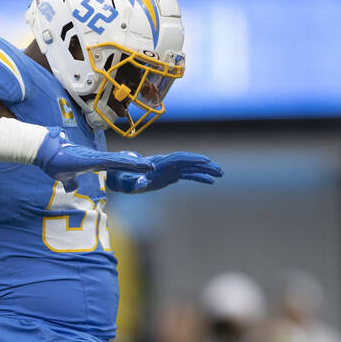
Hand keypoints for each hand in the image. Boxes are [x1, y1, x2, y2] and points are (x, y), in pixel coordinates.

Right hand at [34, 129, 152, 190]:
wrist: (46, 152)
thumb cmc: (54, 161)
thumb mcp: (65, 177)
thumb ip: (70, 182)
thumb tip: (72, 188)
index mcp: (93, 163)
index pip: (115, 166)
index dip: (128, 167)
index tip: (140, 169)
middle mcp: (98, 159)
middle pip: (122, 163)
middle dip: (137, 166)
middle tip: (153, 167)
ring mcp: (97, 158)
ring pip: (121, 162)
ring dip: (137, 165)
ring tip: (151, 166)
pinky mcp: (94, 159)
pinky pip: (114, 162)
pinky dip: (127, 163)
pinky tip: (137, 164)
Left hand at [107, 152, 223, 192]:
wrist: (120, 177)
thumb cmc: (123, 178)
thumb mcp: (127, 181)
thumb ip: (135, 181)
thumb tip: (139, 183)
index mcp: (159, 163)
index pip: (179, 159)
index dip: (192, 159)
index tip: (206, 161)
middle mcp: (166, 164)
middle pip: (189, 162)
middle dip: (204, 165)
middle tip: (220, 170)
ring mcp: (169, 169)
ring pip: (190, 168)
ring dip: (205, 170)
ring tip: (220, 174)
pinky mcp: (169, 176)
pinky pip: (187, 175)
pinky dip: (198, 177)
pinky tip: (210, 181)